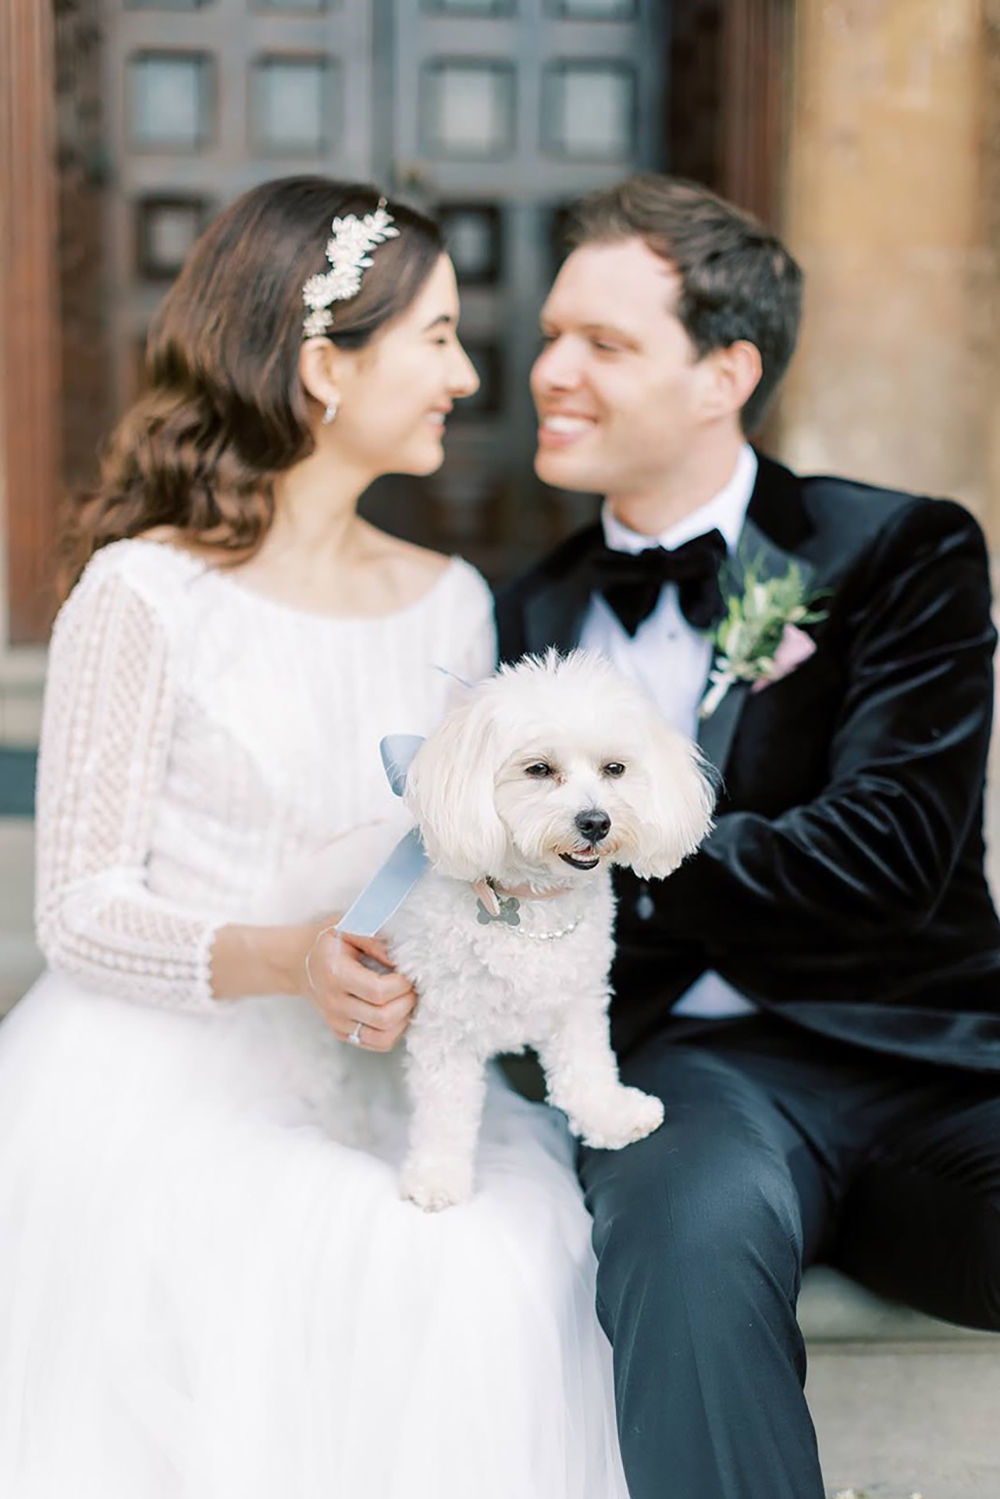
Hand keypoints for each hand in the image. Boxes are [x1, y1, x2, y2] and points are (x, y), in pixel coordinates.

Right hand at [302, 925, 416, 1051]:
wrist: (299, 962)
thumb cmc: (328, 942)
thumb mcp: (347, 926)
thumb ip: (374, 939)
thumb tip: (400, 960)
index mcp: (335, 975)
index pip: (378, 991)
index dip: (403, 984)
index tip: (409, 972)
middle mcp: (334, 1004)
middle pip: (383, 1018)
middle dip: (408, 1002)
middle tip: (413, 986)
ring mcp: (337, 1022)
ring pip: (383, 1037)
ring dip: (404, 1020)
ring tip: (406, 999)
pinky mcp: (342, 1033)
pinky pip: (377, 1043)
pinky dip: (394, 1031)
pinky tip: (396, 1011)